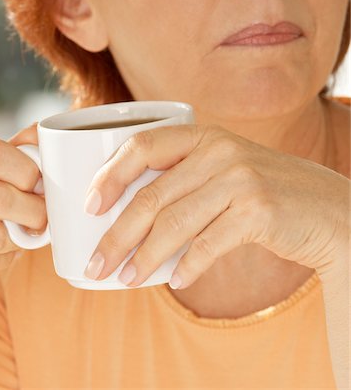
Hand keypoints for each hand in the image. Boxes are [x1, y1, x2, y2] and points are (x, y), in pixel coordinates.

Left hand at [82, 123, 348, 289]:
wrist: (327, 209)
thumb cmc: (261, 193)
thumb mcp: (219, 172)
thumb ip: (180, 183)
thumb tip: (124, 220)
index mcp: (202, 136)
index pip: (142, 146)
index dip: (110, 176)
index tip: (89, 206)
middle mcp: (218, 150)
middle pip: (151, 196)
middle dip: (117, 234)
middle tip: (97, 263)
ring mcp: (240, 178)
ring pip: (175, 223)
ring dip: (145, 257)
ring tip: (125, 279)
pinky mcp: (258, 209)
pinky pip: (208, 243)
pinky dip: (188, 266)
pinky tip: (176, 280)